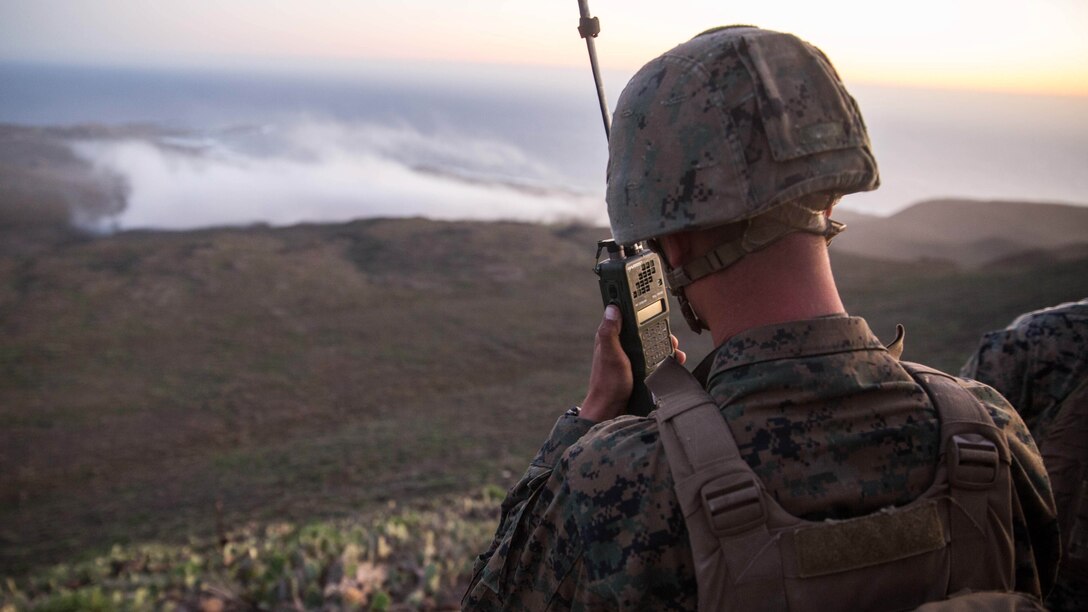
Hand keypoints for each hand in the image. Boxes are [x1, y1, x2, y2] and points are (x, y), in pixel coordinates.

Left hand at [579, 305, 685, 422]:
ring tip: (675, 350)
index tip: (653, 301)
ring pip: (655, 344)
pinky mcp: (643, 368)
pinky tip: (675, 361)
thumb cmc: (608, 384)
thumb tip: (612, 308)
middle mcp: (623, 345)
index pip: (626, 315)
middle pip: (646, 329)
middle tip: (670, 335)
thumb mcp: (610, 355)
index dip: (638, 308)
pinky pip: (659, 359)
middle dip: (660, 329)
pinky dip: (668, 359)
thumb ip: (610, 332)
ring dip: (667, 346)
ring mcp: (633, 357)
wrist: (613, 411)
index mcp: (612, 337)